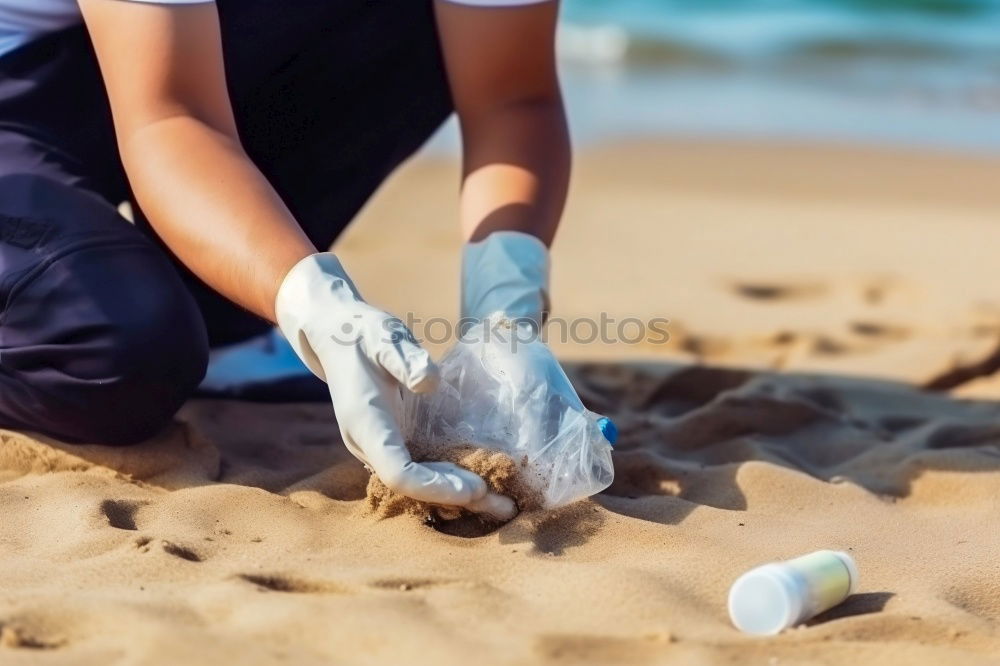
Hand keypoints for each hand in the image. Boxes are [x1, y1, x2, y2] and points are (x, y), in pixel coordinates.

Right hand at [276, 253, 500, 510]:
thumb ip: (404, 358)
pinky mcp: (393, 441)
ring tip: (504, 505)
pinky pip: (422, 468)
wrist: (337, 335)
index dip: (435, 486)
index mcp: (366, 425)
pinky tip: (486, 482)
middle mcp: (370, 445)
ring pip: (419, 482)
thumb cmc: (363, 334)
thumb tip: (429, 381)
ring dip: (459, 495)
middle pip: (413, 487)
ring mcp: (381, 447)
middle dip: (457, 498)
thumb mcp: (383, 336)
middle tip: (504, 507)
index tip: (474, 488)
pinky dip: (451, 478)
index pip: (398, 472)